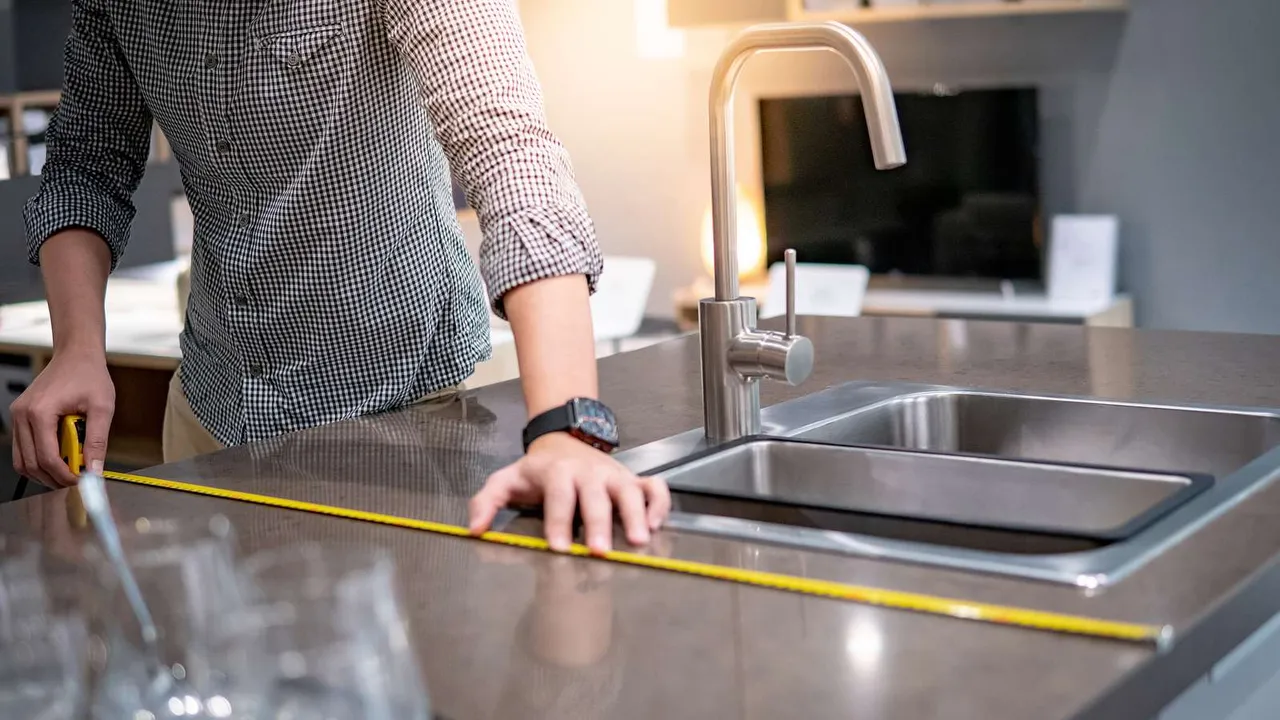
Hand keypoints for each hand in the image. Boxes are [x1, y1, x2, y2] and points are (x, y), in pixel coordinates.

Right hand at [10, 351, 114, 487]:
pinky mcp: (20, 416)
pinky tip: (59, 460)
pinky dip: (37, 459)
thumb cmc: (89, 375)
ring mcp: (18, 416)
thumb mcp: (103, 407)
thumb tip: (94, 469)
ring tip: (68, 473)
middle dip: (53, 477)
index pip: (47, 457)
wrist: (76, 355)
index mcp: (40, 412)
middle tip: (75, 481)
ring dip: (44, 472)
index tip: (81, 482)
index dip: (64, 475)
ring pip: (22, 459)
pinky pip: (22, 448)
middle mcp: (22, 415)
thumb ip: (97, 440)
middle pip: (30, 463)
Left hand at [469, 433, 670, 553]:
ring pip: (630, 490)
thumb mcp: (505, 480)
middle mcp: (588, 472)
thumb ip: (485, 503)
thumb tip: (475, 531)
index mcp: (557, 472)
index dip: (558, 521)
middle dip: (599, 524)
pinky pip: (653, 488)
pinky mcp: (632, 479)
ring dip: (636, 514)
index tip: (559, 547)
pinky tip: (656, 526)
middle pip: (596, 496)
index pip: (558, 495)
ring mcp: (614, 475)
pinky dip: (659, 504)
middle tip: (600, 552)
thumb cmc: (536, 471)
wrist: (563, 440)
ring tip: (639, 541)